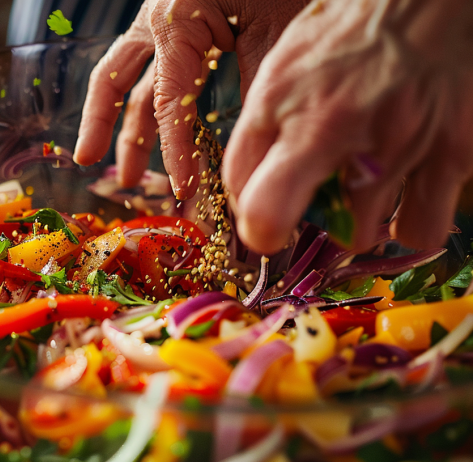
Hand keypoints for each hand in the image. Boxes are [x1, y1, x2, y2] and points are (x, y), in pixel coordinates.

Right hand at [73, 0, 307, 196]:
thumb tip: (250, 149)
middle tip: (104, 170)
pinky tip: (154, 133)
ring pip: (124, 78)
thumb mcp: (274, 28)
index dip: (174, 149)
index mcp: (175, 18)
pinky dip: (148, 104)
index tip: (185, 188)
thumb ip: (254, 84)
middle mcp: (155, 19)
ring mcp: (159, 21)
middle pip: (116, 82)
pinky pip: (149, 69)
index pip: (165, 98)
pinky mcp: (174, 25)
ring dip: (124, 126)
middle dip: (109, 130)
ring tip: (128, 173)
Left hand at [222, 0, 472, 253]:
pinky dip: (410, 225)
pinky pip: (421, 228)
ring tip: (361, 195)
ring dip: (354, 225)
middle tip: (308, 205)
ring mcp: (395, 143)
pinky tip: (405, 200)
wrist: (422, 0)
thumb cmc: (346, 33)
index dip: (249, 213)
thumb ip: (256, 134)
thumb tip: (244, 193)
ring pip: (357, 235)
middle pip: (283, 218)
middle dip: (290, 223)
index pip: (241, 190)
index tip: (262, 216)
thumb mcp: (280, 71)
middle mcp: (334, 126)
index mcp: (280, 103)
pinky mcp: (451, 152)